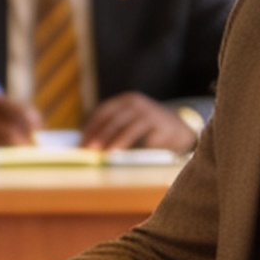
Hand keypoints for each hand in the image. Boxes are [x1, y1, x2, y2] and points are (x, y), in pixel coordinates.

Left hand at [79, 93, 196, 150]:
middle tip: (90, 150)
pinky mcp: (165, 127)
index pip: (103, 112)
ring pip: (131, 129)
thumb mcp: (129, 121)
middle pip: (115, 120)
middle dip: (101, 136)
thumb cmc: (145, 127)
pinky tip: (132, 158)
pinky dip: (138, 148)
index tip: (81, 144)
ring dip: (118, 142)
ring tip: (108, 155)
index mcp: (125, 101)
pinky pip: (150, 139)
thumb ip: (111, 129)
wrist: (178, 126)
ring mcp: (152, 114)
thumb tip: (86, 147)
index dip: (91, 128)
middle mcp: (138, 104)